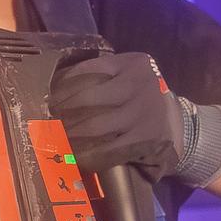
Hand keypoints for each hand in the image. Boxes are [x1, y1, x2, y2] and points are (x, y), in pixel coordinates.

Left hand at [51, 52, 185, 183]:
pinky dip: (87, 155)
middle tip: (45, 121)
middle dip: (61, 111)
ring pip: (95, 125)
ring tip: (55, 138)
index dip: (60, 88)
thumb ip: (97, 75)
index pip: (84, 71)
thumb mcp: (124, 74)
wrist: (175, 121)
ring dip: (69, 134)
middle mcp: (138, 84)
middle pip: (86, 98)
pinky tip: (75, 156)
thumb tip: (52, 87)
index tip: (45, 100)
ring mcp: (143, 112)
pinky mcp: (145, 139)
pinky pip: (108, 150)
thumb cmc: (137, 96)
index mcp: (130, 64)